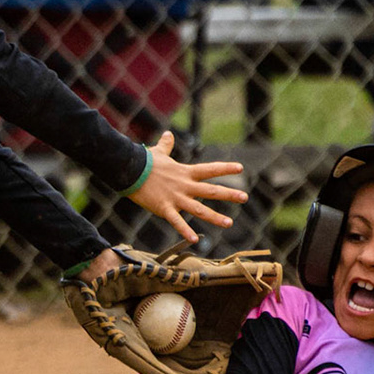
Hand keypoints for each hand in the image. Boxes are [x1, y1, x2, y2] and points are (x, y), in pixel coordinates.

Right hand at [125, 130, 248, 242]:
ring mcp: (176, 198)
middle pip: (211, 191)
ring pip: (199, 209)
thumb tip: (168, 134)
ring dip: (215, 217)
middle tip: (245, 197)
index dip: (225, 168)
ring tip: (229, 223)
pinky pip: (176, 222)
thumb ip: (166, 145)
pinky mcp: (164, 208)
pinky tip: (195, 239)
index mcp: (185, 172)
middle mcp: (184, 186)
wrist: (129, 169)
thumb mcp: (158, 152)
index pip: (209, 169)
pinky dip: (185, 231)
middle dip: (229, 194)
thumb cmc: (144, 161)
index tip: (240, 168)